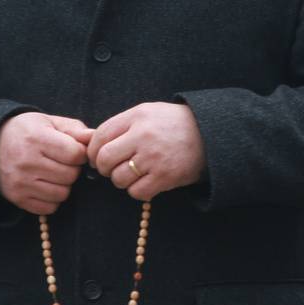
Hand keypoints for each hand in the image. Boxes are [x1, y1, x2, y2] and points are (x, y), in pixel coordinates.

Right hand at [0, 112, 91, 215]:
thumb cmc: (27, 132)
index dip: (80, 153)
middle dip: (72, 169)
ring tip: (53, 173)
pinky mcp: (17, 198)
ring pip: (62, 193)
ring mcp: (21, 182)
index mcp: (36, 138)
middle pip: (71, 175)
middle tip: (62, 162)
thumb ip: (75, 129)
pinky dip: (52, 199)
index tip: (73, 150)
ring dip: (64, 185)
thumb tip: (95, 138)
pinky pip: (49, 207)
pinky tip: (45, 185)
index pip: (75, 154)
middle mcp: (26, 161)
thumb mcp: (49, 122)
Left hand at [88, 102, 207, 201]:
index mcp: (137, 116)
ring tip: (133, 174)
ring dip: (121, 180)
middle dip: (104, 168)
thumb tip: (93, 145)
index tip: (96, 157)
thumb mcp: (147, 113)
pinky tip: (145, 182)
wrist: (210, 134)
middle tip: (112, 168)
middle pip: (105, 159)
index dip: (93, 150)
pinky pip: (136, 192)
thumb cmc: (173, 124)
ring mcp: (154, 157)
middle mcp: (143, 136)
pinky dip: (137, 191)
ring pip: (119, 178)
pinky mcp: (165, 176)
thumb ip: (122, 125)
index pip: (100, 136)